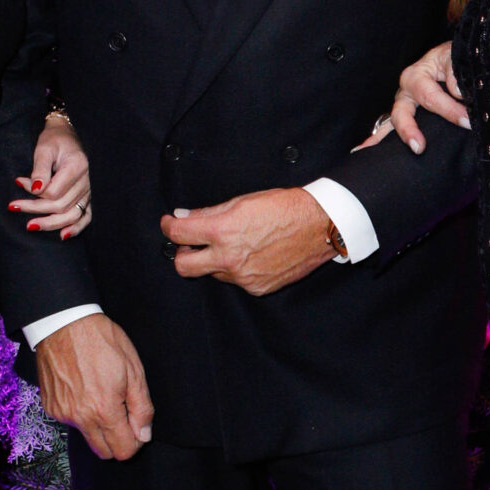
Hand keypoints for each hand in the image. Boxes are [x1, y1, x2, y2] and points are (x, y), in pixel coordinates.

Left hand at [12, 115, 91, 237]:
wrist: (67, 135)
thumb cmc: (55, 140)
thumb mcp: (44, 148)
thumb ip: (40, 170)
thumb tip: (35, 190)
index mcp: (77, 167)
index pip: (54, 192)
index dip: (34, 193)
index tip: (18, 182)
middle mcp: (86, 181)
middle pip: (61, 205)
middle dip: (35, 209)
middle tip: (13, 207)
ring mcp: (89, 190)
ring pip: (71, 215)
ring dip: (50, 224)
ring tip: (30, 226)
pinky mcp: (88, 196)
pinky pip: (86, 216)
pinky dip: (76, 228)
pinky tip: (63, 235)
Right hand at [34, 314, 152, 459]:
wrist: (64, 324)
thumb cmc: (102, 341)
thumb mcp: (134, 370)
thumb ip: (142, 407)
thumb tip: (144, 435)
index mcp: (104, 410)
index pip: (123, 451)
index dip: (135, 442)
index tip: (137, 426)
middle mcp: (80, 418)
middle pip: (103, 452)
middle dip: (117, 441)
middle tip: (123, 416)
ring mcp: (62, 413)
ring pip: (86, 436)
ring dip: (98, 426)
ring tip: (102, 395)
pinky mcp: (50, 406)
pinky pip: (70, 422)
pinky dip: (80, 413)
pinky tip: (84, 390)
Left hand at [160, 188, 336, 293]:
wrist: (320, 226)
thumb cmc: (286, 208)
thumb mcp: (243, 201)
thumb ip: (209, 212)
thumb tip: (185, 217)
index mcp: (223, 231)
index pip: (179, 234)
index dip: (168, 226)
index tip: (170, 223)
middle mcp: (230, 258)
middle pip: (183, 266)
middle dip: (181, 253)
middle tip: (189, 243)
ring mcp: (243, 277)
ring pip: (213, 273)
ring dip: (215, 260)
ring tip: (235, 245)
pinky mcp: (257, 287)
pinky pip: (236, 281)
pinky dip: (238, 269)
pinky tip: (253, 255)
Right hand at [388, 41, 467, 153]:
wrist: (452, 58)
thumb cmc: (451, 57)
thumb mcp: (454, 56)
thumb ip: (455, 72)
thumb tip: (456, 92)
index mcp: (416, 75)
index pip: (430, 97)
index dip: (450, 110)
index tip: (467, 121)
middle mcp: (406, 90)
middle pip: (402, 112)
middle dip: (409, 130)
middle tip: (420, 147)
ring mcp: (404, 103)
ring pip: (393, 122)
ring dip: (394, 138)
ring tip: (396, 153)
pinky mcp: (407, 113)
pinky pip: (389, 128)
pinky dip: (377, 139)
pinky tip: (363, 150)